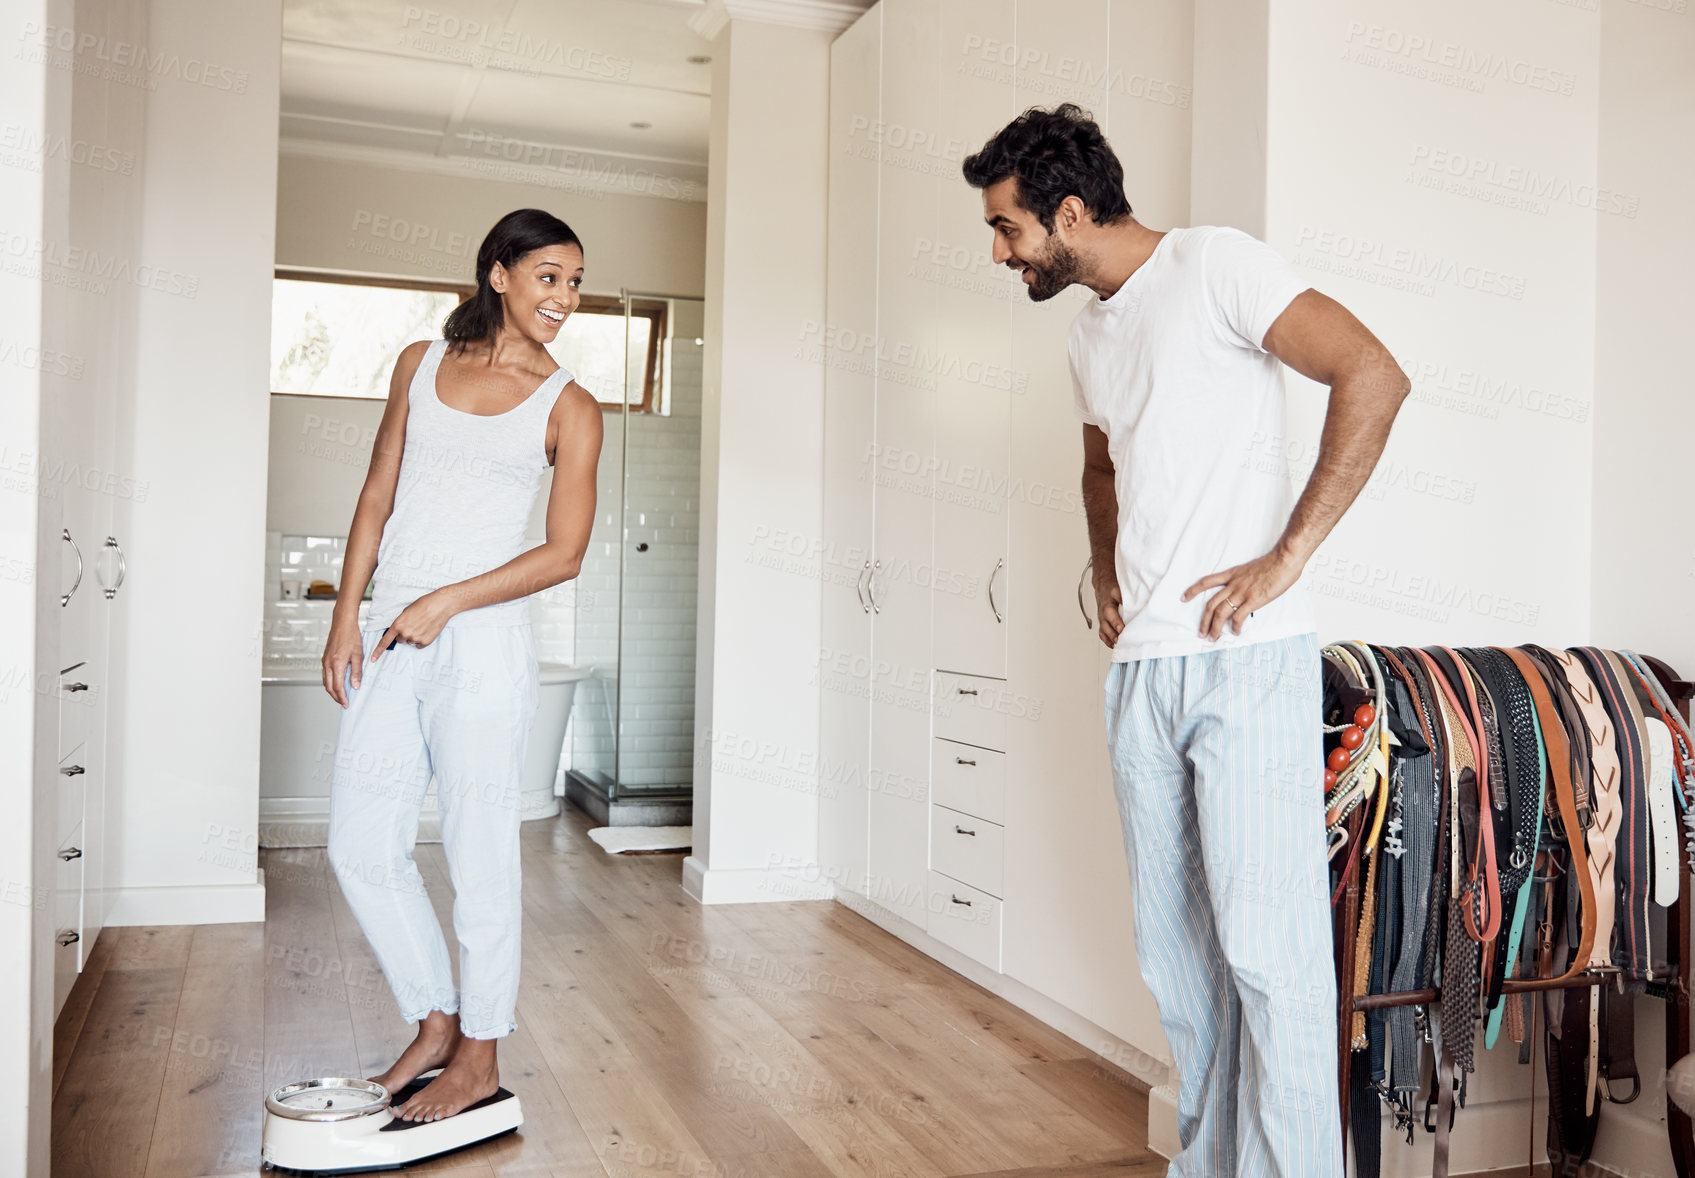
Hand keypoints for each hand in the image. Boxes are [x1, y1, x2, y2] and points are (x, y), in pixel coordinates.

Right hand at [321, 622, 364, 707]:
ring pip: (325, 681)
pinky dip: (329, 682)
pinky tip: (336, 683)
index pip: (337, 686)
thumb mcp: (358, 655)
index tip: (346, 704)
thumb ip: (356, 672)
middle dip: (335, 697)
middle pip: (329, 686)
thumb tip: (355, 686)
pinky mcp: (324, 658)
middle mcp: (327, 663)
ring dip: (331, 690)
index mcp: (336, 664)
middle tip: (343, 703)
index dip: (341, 697)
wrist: (342, 623)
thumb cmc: (351, 636)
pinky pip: (324, 674)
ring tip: (340, 695)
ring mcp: (324, 660)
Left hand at [372, 590, 456, 664]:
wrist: (440, 606)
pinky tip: (426, 630)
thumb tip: (400, 630)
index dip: (378, 651)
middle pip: (400, 640)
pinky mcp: (425, 642)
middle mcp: (405, 633)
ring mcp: (415, 639)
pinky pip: (419, 645)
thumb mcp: (406, 611)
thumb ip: (400, 622)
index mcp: (398, 625)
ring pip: (410, 642)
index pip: (385, 641)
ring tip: (422, 625)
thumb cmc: (424, 605)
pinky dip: (422, 639)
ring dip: (414, 636)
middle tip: (413, 625)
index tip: (373, 659)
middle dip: (404, 634)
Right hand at [1094, 573, 1124, 649]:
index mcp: (1107, 604)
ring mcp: (1102, 619)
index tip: (1121, 628)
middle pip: (1105, 625)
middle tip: (1120, 639)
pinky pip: (1102, 633)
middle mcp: (1102, 613)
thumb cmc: (1112, 589)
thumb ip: (1123, 596)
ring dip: (1110, 638)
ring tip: (1117, 644)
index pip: (1110, 613)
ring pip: (1103, 630)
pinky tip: (1113, 645)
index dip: (1115, 622)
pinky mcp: (1102, 623)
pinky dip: (1107, 640)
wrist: (1103, 587)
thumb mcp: (1118, 589)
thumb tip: (1131, 602)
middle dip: (1113, 633)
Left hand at [1182, 545, 1304, 640]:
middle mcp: (1233, 584)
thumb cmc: (1272, 563)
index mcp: (1232, 574)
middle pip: (1211, 604)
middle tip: (1201, 632)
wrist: (1284, 560)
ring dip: (1215, 627)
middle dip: (1204, 620)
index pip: (1207, 581)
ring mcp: (1242, 593)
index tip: (1184, 597)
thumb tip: (1244, 590)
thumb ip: (1244, 580)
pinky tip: (1236, 632)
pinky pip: (1239, 617)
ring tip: (1214, 637)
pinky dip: (1235, 627)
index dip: (1193, 590)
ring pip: (1221, 613)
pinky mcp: (1253, 600)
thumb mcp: (1251, 569)